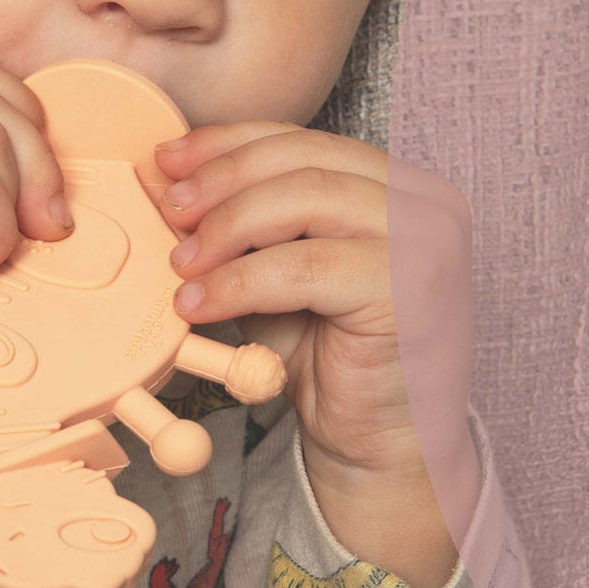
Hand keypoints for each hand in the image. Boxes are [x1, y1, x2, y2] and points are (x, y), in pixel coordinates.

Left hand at [153, 122, 477, 587]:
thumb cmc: (328, 356)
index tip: (167, 159)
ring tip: (180, 266)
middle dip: (221, 179)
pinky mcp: (411, 288)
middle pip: (301, 158)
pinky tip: (199, 303)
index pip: (301, 140)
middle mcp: (423, 200)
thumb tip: (162, 176)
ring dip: (226, 227)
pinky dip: (239, 280)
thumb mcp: (270, 269)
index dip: (227, 143)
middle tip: (168, 210)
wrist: (380, 447)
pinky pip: (305, 266)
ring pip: (303, 199)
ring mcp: (426, 240)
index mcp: (396, 183)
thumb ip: (235, 222)